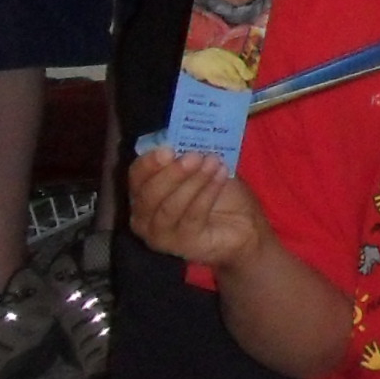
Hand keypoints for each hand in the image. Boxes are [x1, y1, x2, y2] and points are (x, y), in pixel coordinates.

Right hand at [128, 147, 268, 271]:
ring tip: (213, 162)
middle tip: (194, 156)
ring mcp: (161, 235)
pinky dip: (207, 194)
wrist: (243, 225)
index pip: (136, 177)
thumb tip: (186, 133)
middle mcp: (144, 218)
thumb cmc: (217, 193)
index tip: (168, 148)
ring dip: (193, 182)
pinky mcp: (182, 245)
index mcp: (143, 194)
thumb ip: (189, 154)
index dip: (149, 163)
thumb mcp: (202, 168)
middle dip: (172, 173)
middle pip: (148, 195)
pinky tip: (221, 176)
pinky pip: (192, 217)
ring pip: (169, 208)